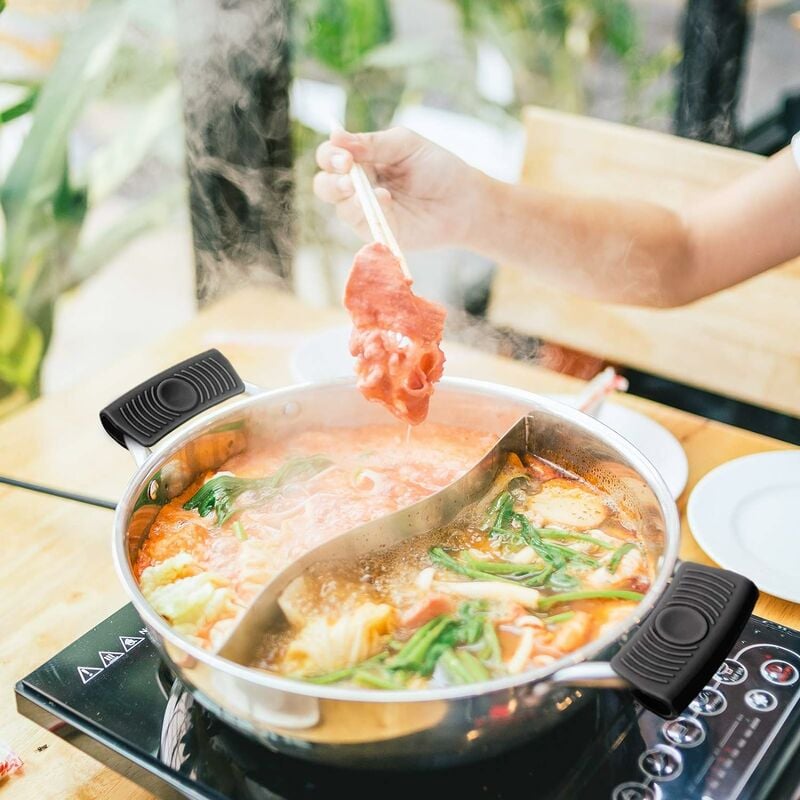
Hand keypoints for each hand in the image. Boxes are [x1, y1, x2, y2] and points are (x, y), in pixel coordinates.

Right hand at [313, 127, 483, 250]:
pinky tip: (384, 199)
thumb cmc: (438, 168)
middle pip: (325, 184)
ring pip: (338, 205)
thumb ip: (372, 143)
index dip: (331, 154)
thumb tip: (337, 137)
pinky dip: (366, 209)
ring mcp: (367, 210)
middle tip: (347, 170)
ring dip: (345, 194)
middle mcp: (360, 185)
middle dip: (330, 178)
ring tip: (363, 188)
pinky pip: (359, 222)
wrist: (463, 201)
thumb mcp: (405, 144)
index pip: (331, 156)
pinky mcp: (378, 231)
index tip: (344, 155)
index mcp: (364, 160)